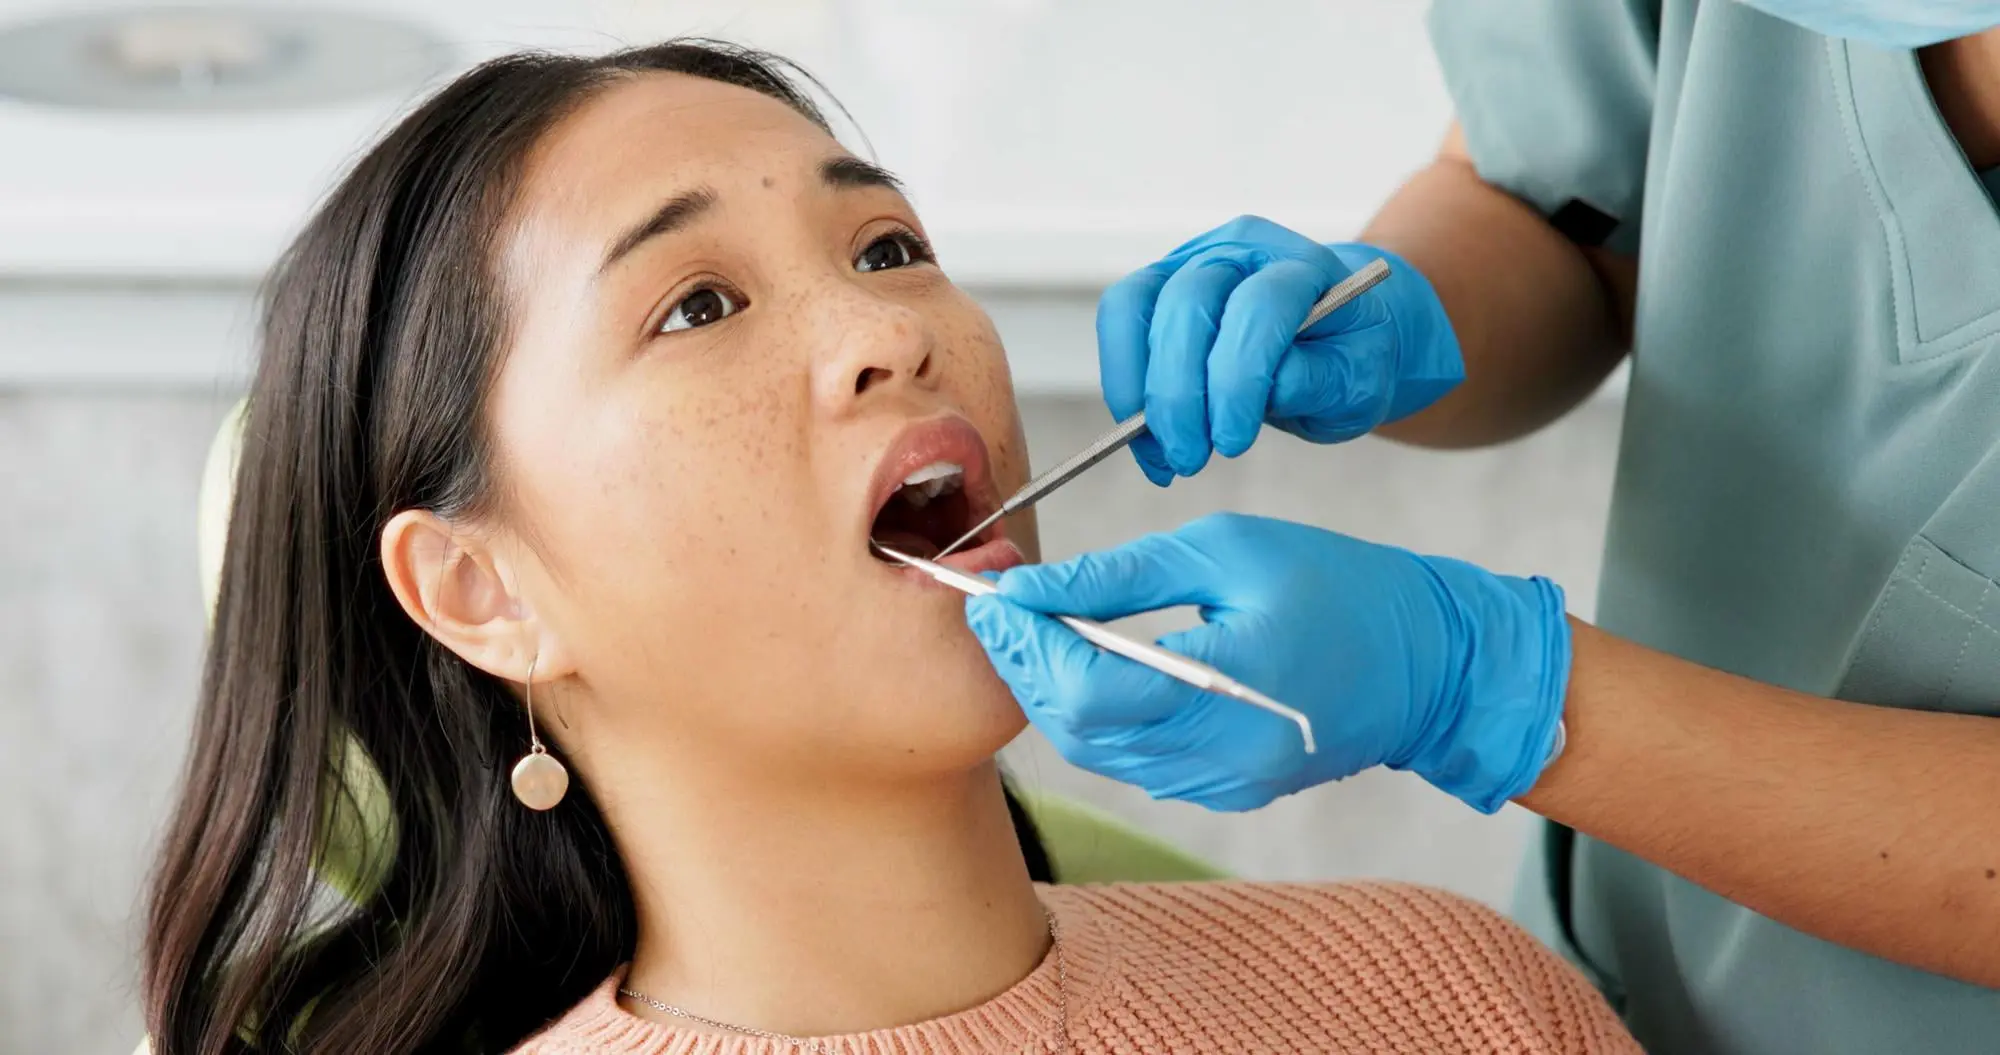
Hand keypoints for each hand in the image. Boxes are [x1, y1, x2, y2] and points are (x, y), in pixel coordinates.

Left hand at [965, 513, 1568, 812]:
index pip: (1089, 688)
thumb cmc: (1337, 584)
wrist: (1429, 663)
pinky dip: (1097, 716)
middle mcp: (1222, 751)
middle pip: (1080, 727)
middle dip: (1026, 668)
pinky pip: (1134, 762)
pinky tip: (1089, 665)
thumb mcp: (1225, 550)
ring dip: (1054, 693)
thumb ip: (1119, 574)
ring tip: (1036, 630)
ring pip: (1097, 752)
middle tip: (1001, 610)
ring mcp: (1224, 781)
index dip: (1027, 646)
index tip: (994, 596)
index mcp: (1229, 682)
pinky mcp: (1227, 790)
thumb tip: (1030, 588)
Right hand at [1097, 216, 1462, 483]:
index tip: (1231, 442)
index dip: (1237, 377)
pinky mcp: (1156, 289)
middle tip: (1190, 458)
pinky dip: (1124, 387)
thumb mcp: (1360, 380)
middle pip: (1187, 302)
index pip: (1258, 305)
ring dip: (1138, 389)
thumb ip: (1318, 381)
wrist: (1337, 334)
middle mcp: (1240, 250)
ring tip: (1166, 455)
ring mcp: (1190, 263)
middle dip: (1178, 392)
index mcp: (1303, 265)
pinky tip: (1149, 442)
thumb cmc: (1351, 355)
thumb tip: (1262, 392)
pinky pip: (1119, 324)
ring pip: (1135, 307)